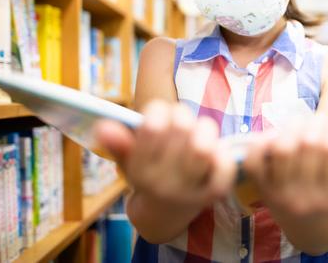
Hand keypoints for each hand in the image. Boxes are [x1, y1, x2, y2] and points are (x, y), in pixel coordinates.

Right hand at [93, 100, 236, 208]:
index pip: (152, 128)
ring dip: (203, 129)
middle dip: (181, 117)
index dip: (158, 111)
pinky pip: (225, 165)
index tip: (159, 113)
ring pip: (203, 145)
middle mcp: (164, 183)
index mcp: (141, 172)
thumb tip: (102, 126)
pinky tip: (215, 148)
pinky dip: (223, 151)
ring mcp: (191, 189)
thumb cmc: (148, 175)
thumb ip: (118, 143)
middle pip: (181, 128)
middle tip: (181, 120)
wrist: (165, 216)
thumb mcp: (128, 161)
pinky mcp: (216, 192)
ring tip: (198, 132)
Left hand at [242, 114, 327, 219]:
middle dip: (317, 124)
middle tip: (322, 119)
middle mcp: (303, 199)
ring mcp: (278, 193)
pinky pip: (256, 157)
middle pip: (309, 144)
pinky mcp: (259, 186)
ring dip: (293, 127)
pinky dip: (264, 140)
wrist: (301, 225)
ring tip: (303, 123)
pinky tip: (276, 133)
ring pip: (283, 147)